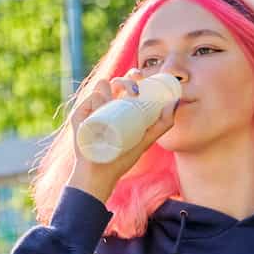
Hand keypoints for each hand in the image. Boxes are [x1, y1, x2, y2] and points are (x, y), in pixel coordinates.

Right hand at [65, 67, 176, 203]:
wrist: (100, 176)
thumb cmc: (121, 159)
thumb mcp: (145, 141)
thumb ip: (161, 125)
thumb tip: (174, 103)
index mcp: (118, 106)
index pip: (125, 84)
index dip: (133, 77)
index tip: (143, 80)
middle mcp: (104, 105)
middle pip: (114, 82)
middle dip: (126, 79)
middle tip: (136, 90)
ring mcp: (91, 110)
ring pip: (100, 88)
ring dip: (111, 89)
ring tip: (121, 102)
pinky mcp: (79, 118)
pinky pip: (87, 102)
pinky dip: (96, 100)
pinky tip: (102, 105)